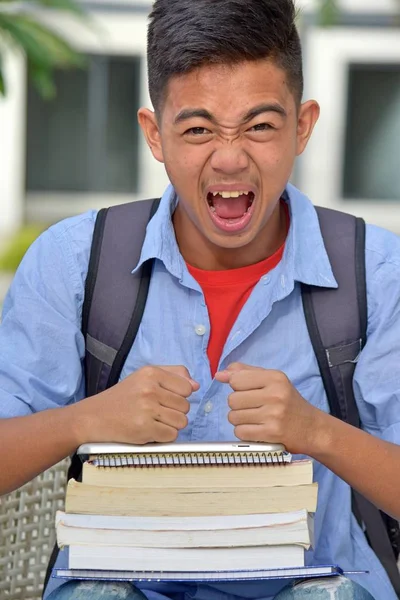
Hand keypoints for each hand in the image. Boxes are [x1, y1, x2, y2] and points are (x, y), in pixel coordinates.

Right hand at [78, 366, 198, 444]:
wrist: (93, 417)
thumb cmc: (121, 398)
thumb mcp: (144, 377)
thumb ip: (173, 375)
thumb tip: (196, 385)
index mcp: (151, 373)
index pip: (187, 388)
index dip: (180, 396)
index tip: (165, 399)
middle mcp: (149, 389)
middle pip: (186, 406)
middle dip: (175, 412)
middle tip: (156, 412)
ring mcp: (147, 409)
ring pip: (182, 422)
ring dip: (171, 425)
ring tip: (154, 421)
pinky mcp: (144, 429)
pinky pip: (172, 435)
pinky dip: (164, 437)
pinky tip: (150, 430)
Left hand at [215, 363, 325, 454]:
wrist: (313, 428)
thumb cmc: (288, 402)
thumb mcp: (272, 380)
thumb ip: (245, 373)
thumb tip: (219, 375)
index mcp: (274, 377)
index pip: (236, 379)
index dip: (237, 387)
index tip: (247, 392)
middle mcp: (275, 394)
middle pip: (232, 399)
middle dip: (237, 405)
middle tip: (253, 408)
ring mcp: (273, 415)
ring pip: (233, 416)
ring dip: (240, 420)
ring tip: (255, 419)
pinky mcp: (271, 433)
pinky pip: (240, 432)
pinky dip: (244, 432)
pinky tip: (257, 429)